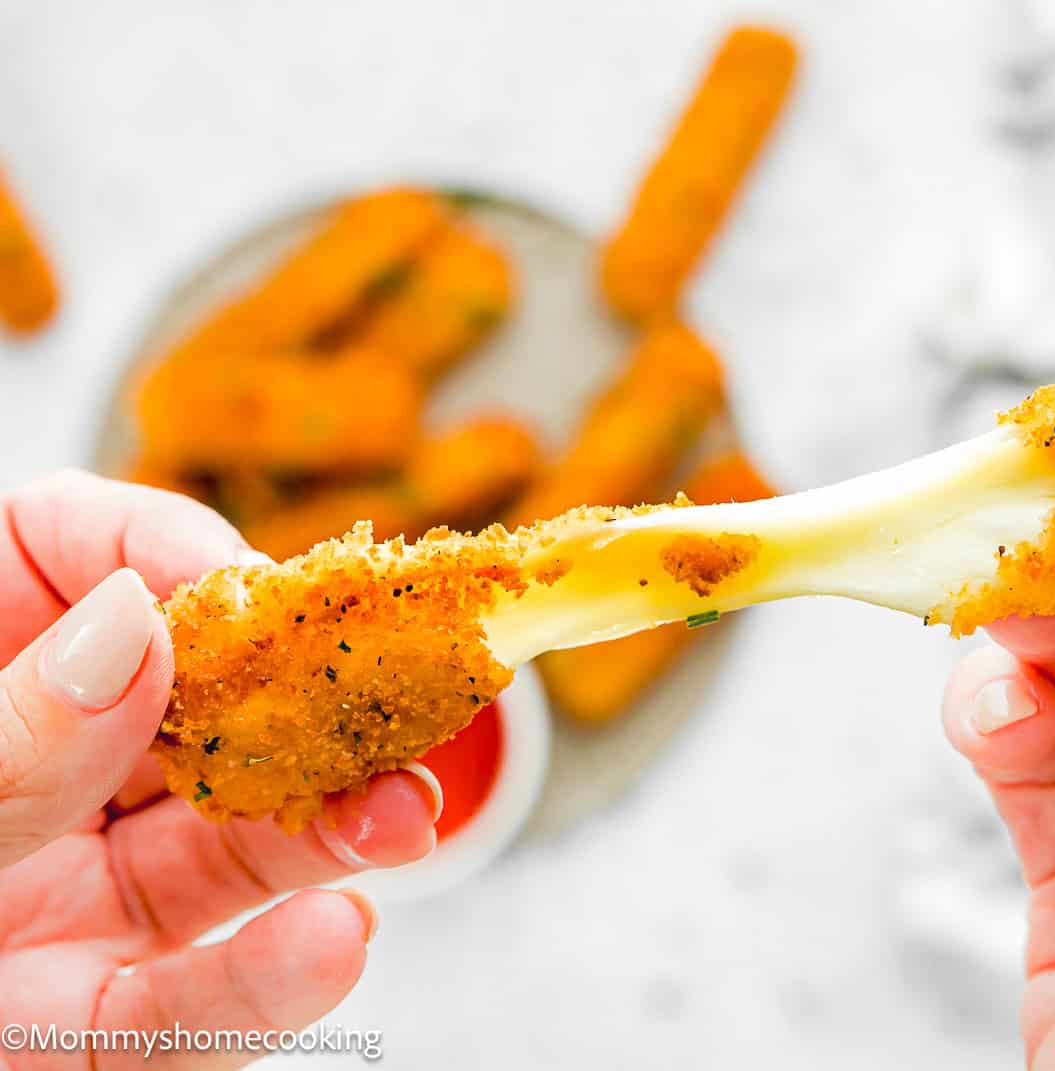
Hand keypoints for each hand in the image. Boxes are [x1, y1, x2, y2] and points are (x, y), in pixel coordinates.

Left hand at [0, 471, 437, 1069]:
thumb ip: (2, 740)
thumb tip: (133, 627)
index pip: (75, 551)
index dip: (177, 552)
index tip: (264, 594)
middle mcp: (25, 772)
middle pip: (187, 702)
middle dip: (300, 707)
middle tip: (390, 706)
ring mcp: (56, 898)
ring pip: (217, 850)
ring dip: (324, 836)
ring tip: (398, 821)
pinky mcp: (79, 1019)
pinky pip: (184, 1002)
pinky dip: (266, 980)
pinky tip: (333, 940)